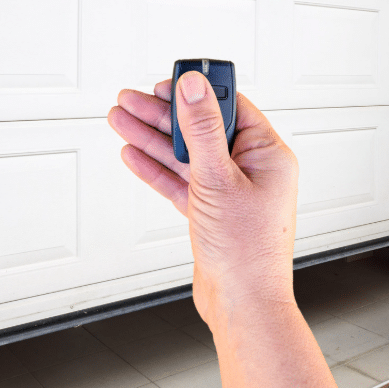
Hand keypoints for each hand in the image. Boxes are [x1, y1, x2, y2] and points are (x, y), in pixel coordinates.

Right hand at [108, 71, 298, 332]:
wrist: (240, 304)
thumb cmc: (247, 251)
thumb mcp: (218, 179)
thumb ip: (202, 130)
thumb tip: (193, 86)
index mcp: (266, 154)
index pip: (229, 108)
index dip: (197, 93)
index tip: (169, 82)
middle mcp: (248, 169)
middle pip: (200, 130)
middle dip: (163, 116)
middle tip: (131, 100)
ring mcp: (227, 189)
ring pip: (185, 155)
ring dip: (152, 139)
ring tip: (122, 120)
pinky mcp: (209, 209)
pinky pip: (180, 180)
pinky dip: (156, 168)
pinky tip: (135, 154)